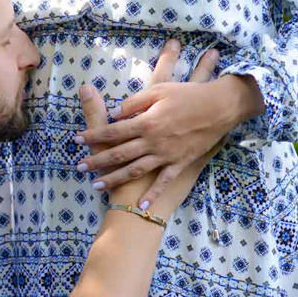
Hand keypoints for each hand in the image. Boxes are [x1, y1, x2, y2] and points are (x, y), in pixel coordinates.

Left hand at [76, 42, 261, 208]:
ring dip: (114, 179)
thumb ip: (135, 102)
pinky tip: (141, 204)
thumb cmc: (189, 95)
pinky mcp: (180, 163)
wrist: (220, 108)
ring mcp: (166, 155)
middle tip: (79, 168)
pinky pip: (164, 181)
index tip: (77, 140)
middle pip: (118, 154)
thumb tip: (115, 113)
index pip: (112, 131)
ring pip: (134, 170)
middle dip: (97, 161)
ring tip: (96, 186)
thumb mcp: (159, 91)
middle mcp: (152, 141)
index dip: (93, 136)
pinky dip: (152, 194)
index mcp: (146, 121)